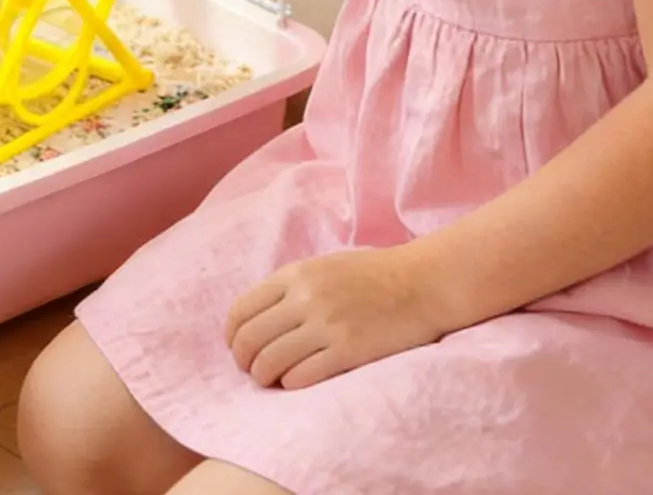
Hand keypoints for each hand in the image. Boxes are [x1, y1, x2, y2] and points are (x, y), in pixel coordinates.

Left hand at [226, 248, 452, 389]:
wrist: (420, 283)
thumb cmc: (372, 275)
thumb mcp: (322, 268)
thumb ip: (290, 288)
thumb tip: (258, 319)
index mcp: (295, 275)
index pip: (241, 309)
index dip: (232, 335)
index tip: (236, 348)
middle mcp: (305, 298)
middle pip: (250, 338)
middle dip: (243, 361)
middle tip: (251, 371)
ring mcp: (326, 325)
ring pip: (270, 361)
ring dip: (264, 377)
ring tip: (270, 381)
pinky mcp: (349, 351)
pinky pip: (302, 377)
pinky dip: (291, 385)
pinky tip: (296, 383)